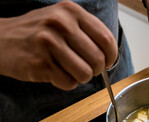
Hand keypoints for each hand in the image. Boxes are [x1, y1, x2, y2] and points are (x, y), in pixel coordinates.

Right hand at [0, 1, 117, 89]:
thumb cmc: (36, 32)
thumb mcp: (61, 19)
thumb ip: (86, 31)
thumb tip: (110, 54)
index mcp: (71, 11)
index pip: (106, 39)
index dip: (112, 56)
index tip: (108, 62)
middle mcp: (61, 24)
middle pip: (98, 59)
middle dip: (96, 70)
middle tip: (86, 69)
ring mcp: (49, 43)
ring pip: (85, 74)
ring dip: (80, 78)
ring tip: (68, 70)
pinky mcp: (40, 63)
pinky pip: (69, 83)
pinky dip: (66, 82)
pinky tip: (54, 72)